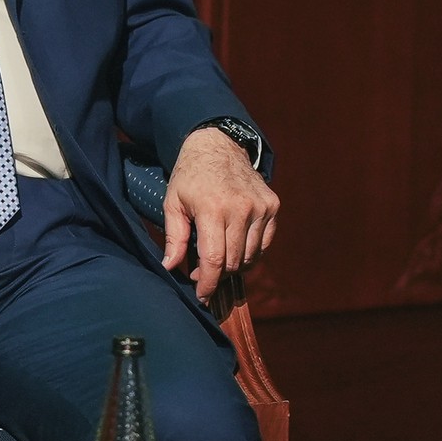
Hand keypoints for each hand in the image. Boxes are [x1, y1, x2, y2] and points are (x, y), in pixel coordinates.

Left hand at [160, 126, 278, 300]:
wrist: (218, 145)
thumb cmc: (191, 176)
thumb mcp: (173, 203)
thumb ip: (174, 238)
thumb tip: (170, 267)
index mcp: (212, 209)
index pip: (215, 259)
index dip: (208, 283)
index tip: (202, 295)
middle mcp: (240, 209)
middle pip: (233, 261)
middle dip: (217, 275)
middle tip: (203, 272)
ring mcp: (260, 207)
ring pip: (251, 255)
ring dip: (234, 264)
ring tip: (219, 257)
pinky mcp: (272, 205)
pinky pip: (264, 242)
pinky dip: (251, 252)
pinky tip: (236, 247)